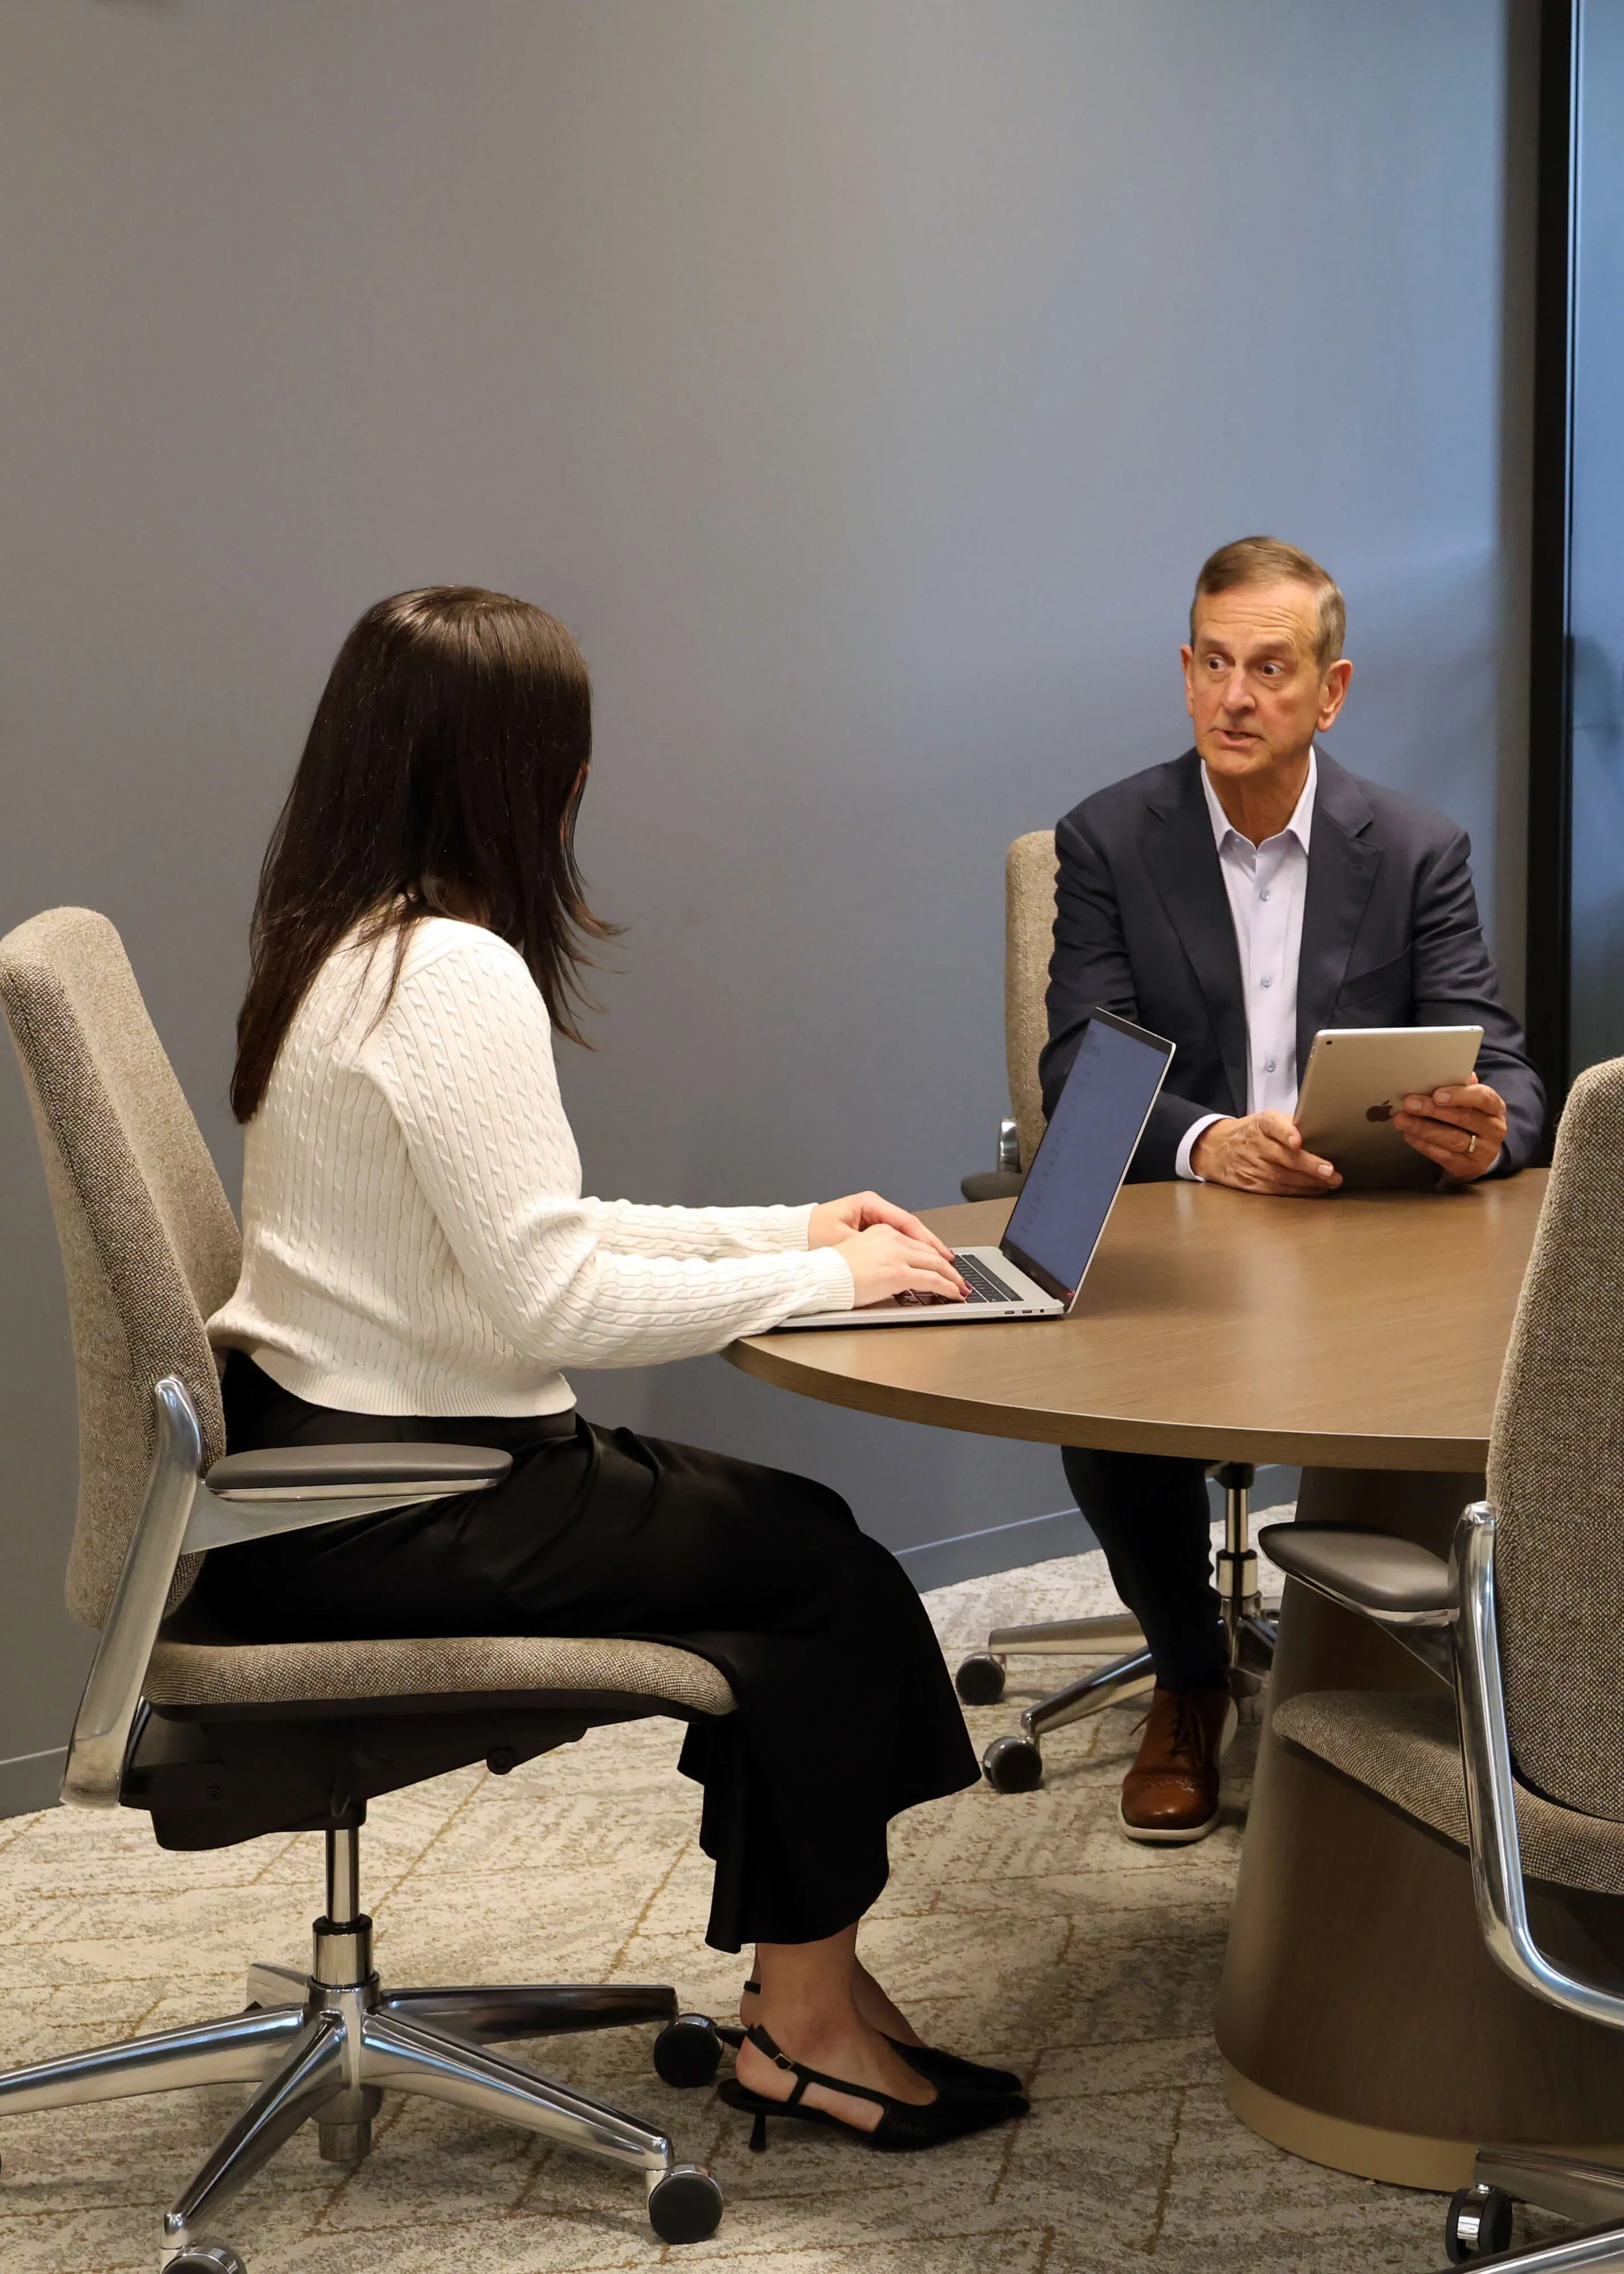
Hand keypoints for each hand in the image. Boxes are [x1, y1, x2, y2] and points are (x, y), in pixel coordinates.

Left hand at [809, 1191, 956, 1259]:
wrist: (791, 1236)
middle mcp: (873, 1207)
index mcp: (869, 1203)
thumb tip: (898, 1259)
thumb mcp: (844, 1242)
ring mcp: (871, 1218)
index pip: (906, 1222)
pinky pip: (895, 1239)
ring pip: (904, 1234)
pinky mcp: (867, 1229)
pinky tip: (919, 1261)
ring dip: (922, 1248)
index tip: (941, 1254)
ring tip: (941, 1262)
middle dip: (931, 1245)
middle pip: (910, 1227)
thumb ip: (873, 1249)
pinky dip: (908, 1250)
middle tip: (949, 1261)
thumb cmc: (811, 1236)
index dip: (926, 1240)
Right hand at [835, 1224, 969, 1307]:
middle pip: (930, 1252)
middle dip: (948, 1267)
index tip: (941, 1263)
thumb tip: (894, 1269)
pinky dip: (948, 1287)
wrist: (823, 1276)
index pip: (916, 1243)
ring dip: (952, 1278)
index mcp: (883, 1231)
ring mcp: (897, 1256)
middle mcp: (893, 1239)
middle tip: (958, 1277)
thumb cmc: (834, 1270)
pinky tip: (954, 1293)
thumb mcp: (860, 1252)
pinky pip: (933, 1280)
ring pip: (936, 1264)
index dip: (933, 1255)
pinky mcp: (899, 1274)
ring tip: (961, 1287)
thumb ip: (881, 1255)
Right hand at [1190, 1111, 1341, 1195]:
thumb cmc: (1251, 1133)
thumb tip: (1324, 1129)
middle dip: (1308, 1165)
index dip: (1286, 1133)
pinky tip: (1314, 1189)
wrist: (1216, 1148)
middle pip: (1282, 1156)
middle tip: (1330, 1171)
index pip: (1273, 1125)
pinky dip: (1297, 1191)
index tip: (1298, 1141)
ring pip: (1281, 1176)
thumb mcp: (1267, 1120)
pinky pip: (1276, 1189)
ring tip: (1329, 1182)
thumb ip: (1291, 1123)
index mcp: (1261, 1124)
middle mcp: (1254, 1144)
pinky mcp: (1249, 1182)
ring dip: (1308, 1182)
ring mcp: (1250, 1165)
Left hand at [1392, 1079, 1505, 1181]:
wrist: (1481, 1151)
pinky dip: (1423, 1145)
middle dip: (1432, 1110)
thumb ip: (1461, 1086)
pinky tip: (1409, 1135)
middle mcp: (1494, 1129)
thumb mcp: (1470, 1100)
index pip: (1482, 1098)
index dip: (1459, 1095)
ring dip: (1423, 1128)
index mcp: (1495, 1107)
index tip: (1436, 1094)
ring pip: (1451, 1139)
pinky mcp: (1469, 1168)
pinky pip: (1443, 1156)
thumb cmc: (1471, 1117)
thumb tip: (1446, 1071)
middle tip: (1409, 1103)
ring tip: (1401, 1120)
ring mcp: (1483, 1151)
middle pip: (1463, 1118)